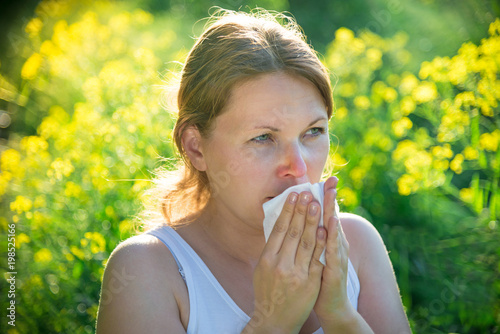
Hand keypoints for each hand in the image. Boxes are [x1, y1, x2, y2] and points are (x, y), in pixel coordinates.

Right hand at [245, 191, 326, 332]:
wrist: (274, 320)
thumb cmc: (267, 291)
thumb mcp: (262, 269)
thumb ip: (270, 248)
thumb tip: (277, 225)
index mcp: (266, 259)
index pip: (278, 229)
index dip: (287, 211)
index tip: (293, 196)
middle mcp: (279, 264)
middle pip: (292, 232)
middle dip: (301, 211)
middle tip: (307, 193)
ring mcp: (295, 274)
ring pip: (305, 242)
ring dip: (312, 221)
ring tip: (316, 204)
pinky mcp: (309, 283)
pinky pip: (316, 259)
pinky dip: (321, 243)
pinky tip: (325, 229)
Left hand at [314, 177, 353, 322]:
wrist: (331, 306)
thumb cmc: (319, 279)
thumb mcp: (314, 255)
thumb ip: (311, 238)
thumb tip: (302, 221)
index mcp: (329, 240)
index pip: (327, 214)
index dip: (326, 197)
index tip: (325, 179)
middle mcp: (336, 245)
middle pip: (332, 217)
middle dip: (331, 198)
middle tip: (331, 179)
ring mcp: (337, 256)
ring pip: (334, 230)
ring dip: (331, 212)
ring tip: (329, 195)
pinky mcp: (336, 268)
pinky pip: (332, 250)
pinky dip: (331, 236)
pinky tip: (330, 224)